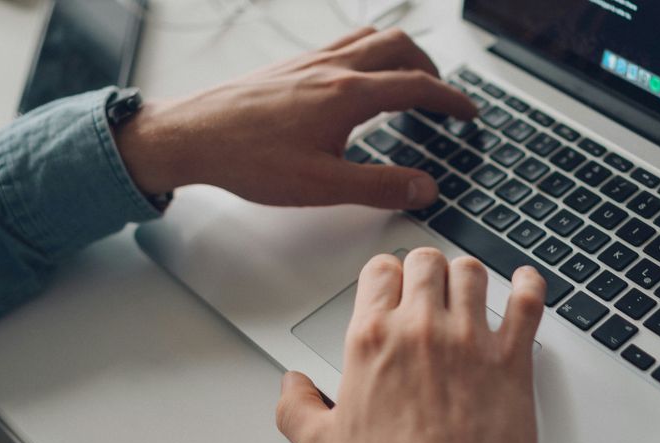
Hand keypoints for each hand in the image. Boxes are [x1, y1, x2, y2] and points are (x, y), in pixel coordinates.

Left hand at [114, 27, 476, 209]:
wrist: (191, 136)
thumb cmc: (248, 159)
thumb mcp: (322, 186)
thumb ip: (380, 186)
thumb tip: (424, 187)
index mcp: (347, 95)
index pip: (416, 86)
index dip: (450, 99)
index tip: (468, 113)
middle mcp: (332, 68)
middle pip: (400, 47)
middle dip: (431, 68)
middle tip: (443, 96)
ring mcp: (310, 61)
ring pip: (371, 38)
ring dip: (401, 53)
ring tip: (410, 79)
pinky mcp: (291, 66)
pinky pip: (343, 44)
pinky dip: (368, 53)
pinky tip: (358, 79)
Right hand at [275, 250, 545, 442]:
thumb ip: (297, 407)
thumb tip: (292, 385)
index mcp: (373, 340)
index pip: (380, 271)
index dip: (387, 276)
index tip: (392, 286)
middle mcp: (421, 329)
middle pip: (426, 263)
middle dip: (426, 271)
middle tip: (429, 289)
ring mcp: (470, 340)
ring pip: (472, 273)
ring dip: (467, 278)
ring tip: (468, 291)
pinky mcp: (512, 359)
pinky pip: (527, 301)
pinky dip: (528, 285)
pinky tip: (523, 284)